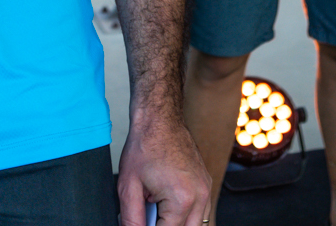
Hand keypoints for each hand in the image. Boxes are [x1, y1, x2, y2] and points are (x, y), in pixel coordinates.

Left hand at [115, 110, 209, 225]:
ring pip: (196, 225)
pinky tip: (166, 203)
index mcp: (182, 200)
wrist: (159, 119)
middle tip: (149, 216)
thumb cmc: (145, 146)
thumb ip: (132, 218)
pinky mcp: (206, 184)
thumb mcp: (128, 187)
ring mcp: (206, 190)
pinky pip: (200, 211)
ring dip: (176, 222)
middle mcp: (200, 196)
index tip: (141, 222)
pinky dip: (184, 214)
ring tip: (156, 208)